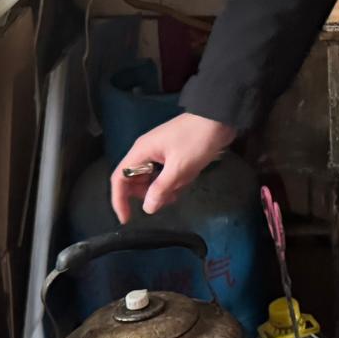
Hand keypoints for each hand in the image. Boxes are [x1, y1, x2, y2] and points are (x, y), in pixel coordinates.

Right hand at [110, 113, 235, 223]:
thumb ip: (161, 189)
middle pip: (135, 180)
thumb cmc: (196, 140)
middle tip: (168, 198)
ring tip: (182, 185)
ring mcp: (159, 153)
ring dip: (165, 188)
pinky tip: (187, 179)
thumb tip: (147, 208)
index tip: (126, 219)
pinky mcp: (173, 154)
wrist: (219, 118)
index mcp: (141, 152)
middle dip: (149, 193)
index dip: (119, 200)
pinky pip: (166, 174)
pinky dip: (174, 181)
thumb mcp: (179, 168)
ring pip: (152, 179)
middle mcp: (145, 152)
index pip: (119, 178)